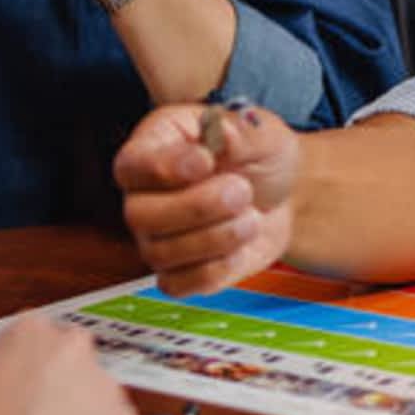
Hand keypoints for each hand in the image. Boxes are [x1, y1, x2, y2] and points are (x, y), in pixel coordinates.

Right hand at [114, 102, 298, 296]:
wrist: (281, 196)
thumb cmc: (258, 155)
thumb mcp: (261, 131)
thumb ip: (241, 130)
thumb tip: (221, 132)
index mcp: (154, 146)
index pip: (133, 165)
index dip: (165, 168)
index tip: (207, 160)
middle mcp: (144, 194)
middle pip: (140, 215)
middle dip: (198, 208)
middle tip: (242, 190)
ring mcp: (155, 236)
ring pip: (161, 253)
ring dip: (218, 237)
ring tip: (251, 216)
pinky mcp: (175, 271)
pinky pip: (179, 284)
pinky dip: (217, 270)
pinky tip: (239, 247)